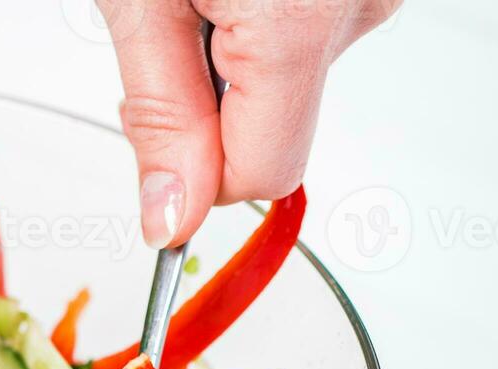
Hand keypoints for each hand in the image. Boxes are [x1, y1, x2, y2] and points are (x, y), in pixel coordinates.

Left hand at [100, 0, 398, 245]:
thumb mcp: (139, 0)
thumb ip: (161, 115)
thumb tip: (171, 218)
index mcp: (300, 22)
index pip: (261, 174)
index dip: (195, 167)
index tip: (149, 123)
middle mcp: (358, 8)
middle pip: (275, 133)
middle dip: (211, 103)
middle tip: (169, 24)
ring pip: (289, 86)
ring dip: (235, 57)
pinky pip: (307, 39)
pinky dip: (261, 22)